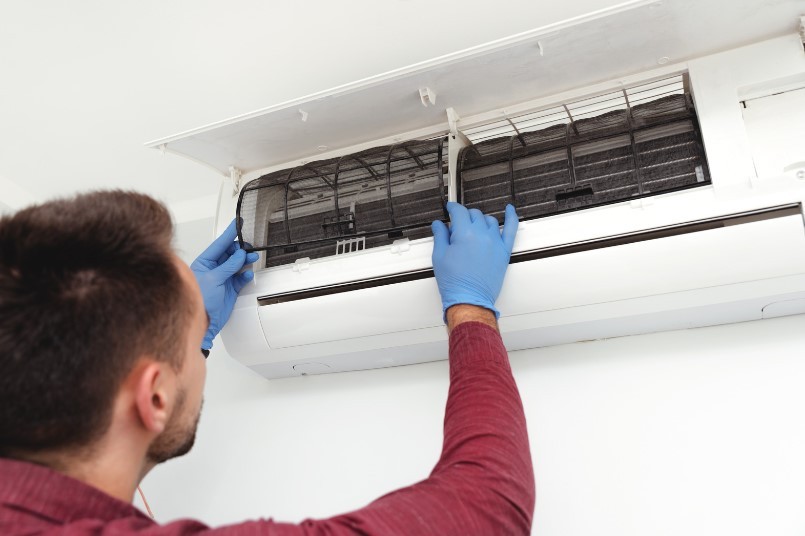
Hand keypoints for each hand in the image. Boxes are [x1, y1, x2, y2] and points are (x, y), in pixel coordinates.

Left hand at [191, 219, 259, 349]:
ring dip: (245, 261)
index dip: (229, 233)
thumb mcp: (213, 279)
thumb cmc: (199, 301)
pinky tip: (247, 275)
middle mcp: (213, 269)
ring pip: (237, 265)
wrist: (204, 323)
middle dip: (241, 250)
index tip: (237, 223)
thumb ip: (228, 266)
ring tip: (252, 259)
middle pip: (230, 254)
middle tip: (249, 248)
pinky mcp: (230, 289)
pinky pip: (241, 278)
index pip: (219, 244)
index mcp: (204, 263)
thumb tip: (239, 255)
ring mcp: (222, 279)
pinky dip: (246, 275)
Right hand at [431, 203, 517, 320]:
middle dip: (464, 216)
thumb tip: (439, 225)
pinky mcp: (504, 251)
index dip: (452, 208)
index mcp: (465, 234)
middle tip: (457, 226)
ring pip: (489, 220)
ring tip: (473, 227)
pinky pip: (511, 229)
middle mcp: (482, 235)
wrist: (469, 299)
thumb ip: (440, 236)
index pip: (459, 212)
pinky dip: (511, 217)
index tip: (450, 208)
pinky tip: (509, 210)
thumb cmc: (455, 282)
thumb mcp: (440, 256)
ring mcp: (495, 242)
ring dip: (480, 220)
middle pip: (474, 215)